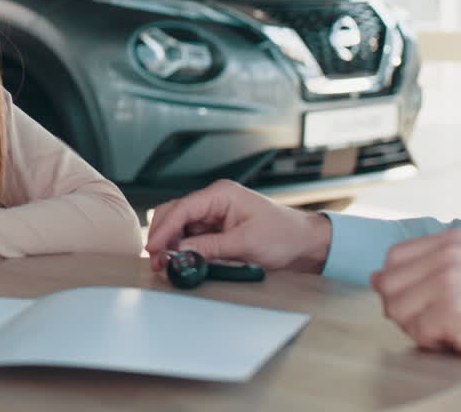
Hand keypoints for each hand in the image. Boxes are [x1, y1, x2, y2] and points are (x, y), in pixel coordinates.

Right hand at [144, 179, 332, 272]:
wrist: (306, 244)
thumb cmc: (284, 236)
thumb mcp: (246, 243)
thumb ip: (210, 247)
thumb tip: (180, 252)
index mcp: (221, 194)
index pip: (182, 208)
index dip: (164, 229)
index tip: (153, 248)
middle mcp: (214, 201)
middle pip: (175, 215)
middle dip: (164, 238)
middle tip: (158, 261)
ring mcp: (215, 215)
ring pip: (181, 228)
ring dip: (174, 246)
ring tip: (169, 265)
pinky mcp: (217, 230)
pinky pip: (193, 238)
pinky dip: (187, 250)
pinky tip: (185, 262)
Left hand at [371, 229, 460, 387]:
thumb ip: (420, 271)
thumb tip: (374, 278)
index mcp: (452, 240)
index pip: (392, 259)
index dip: (402, 287)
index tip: (430, 300)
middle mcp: (451, 254)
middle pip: (387, 285)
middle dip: (406, 310)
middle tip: (442, 319)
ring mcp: (454, 281)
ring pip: (396, 310)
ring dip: (419, 328)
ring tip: (453, 327)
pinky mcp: (457, 312)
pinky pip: (417, 333)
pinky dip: (434, 343)